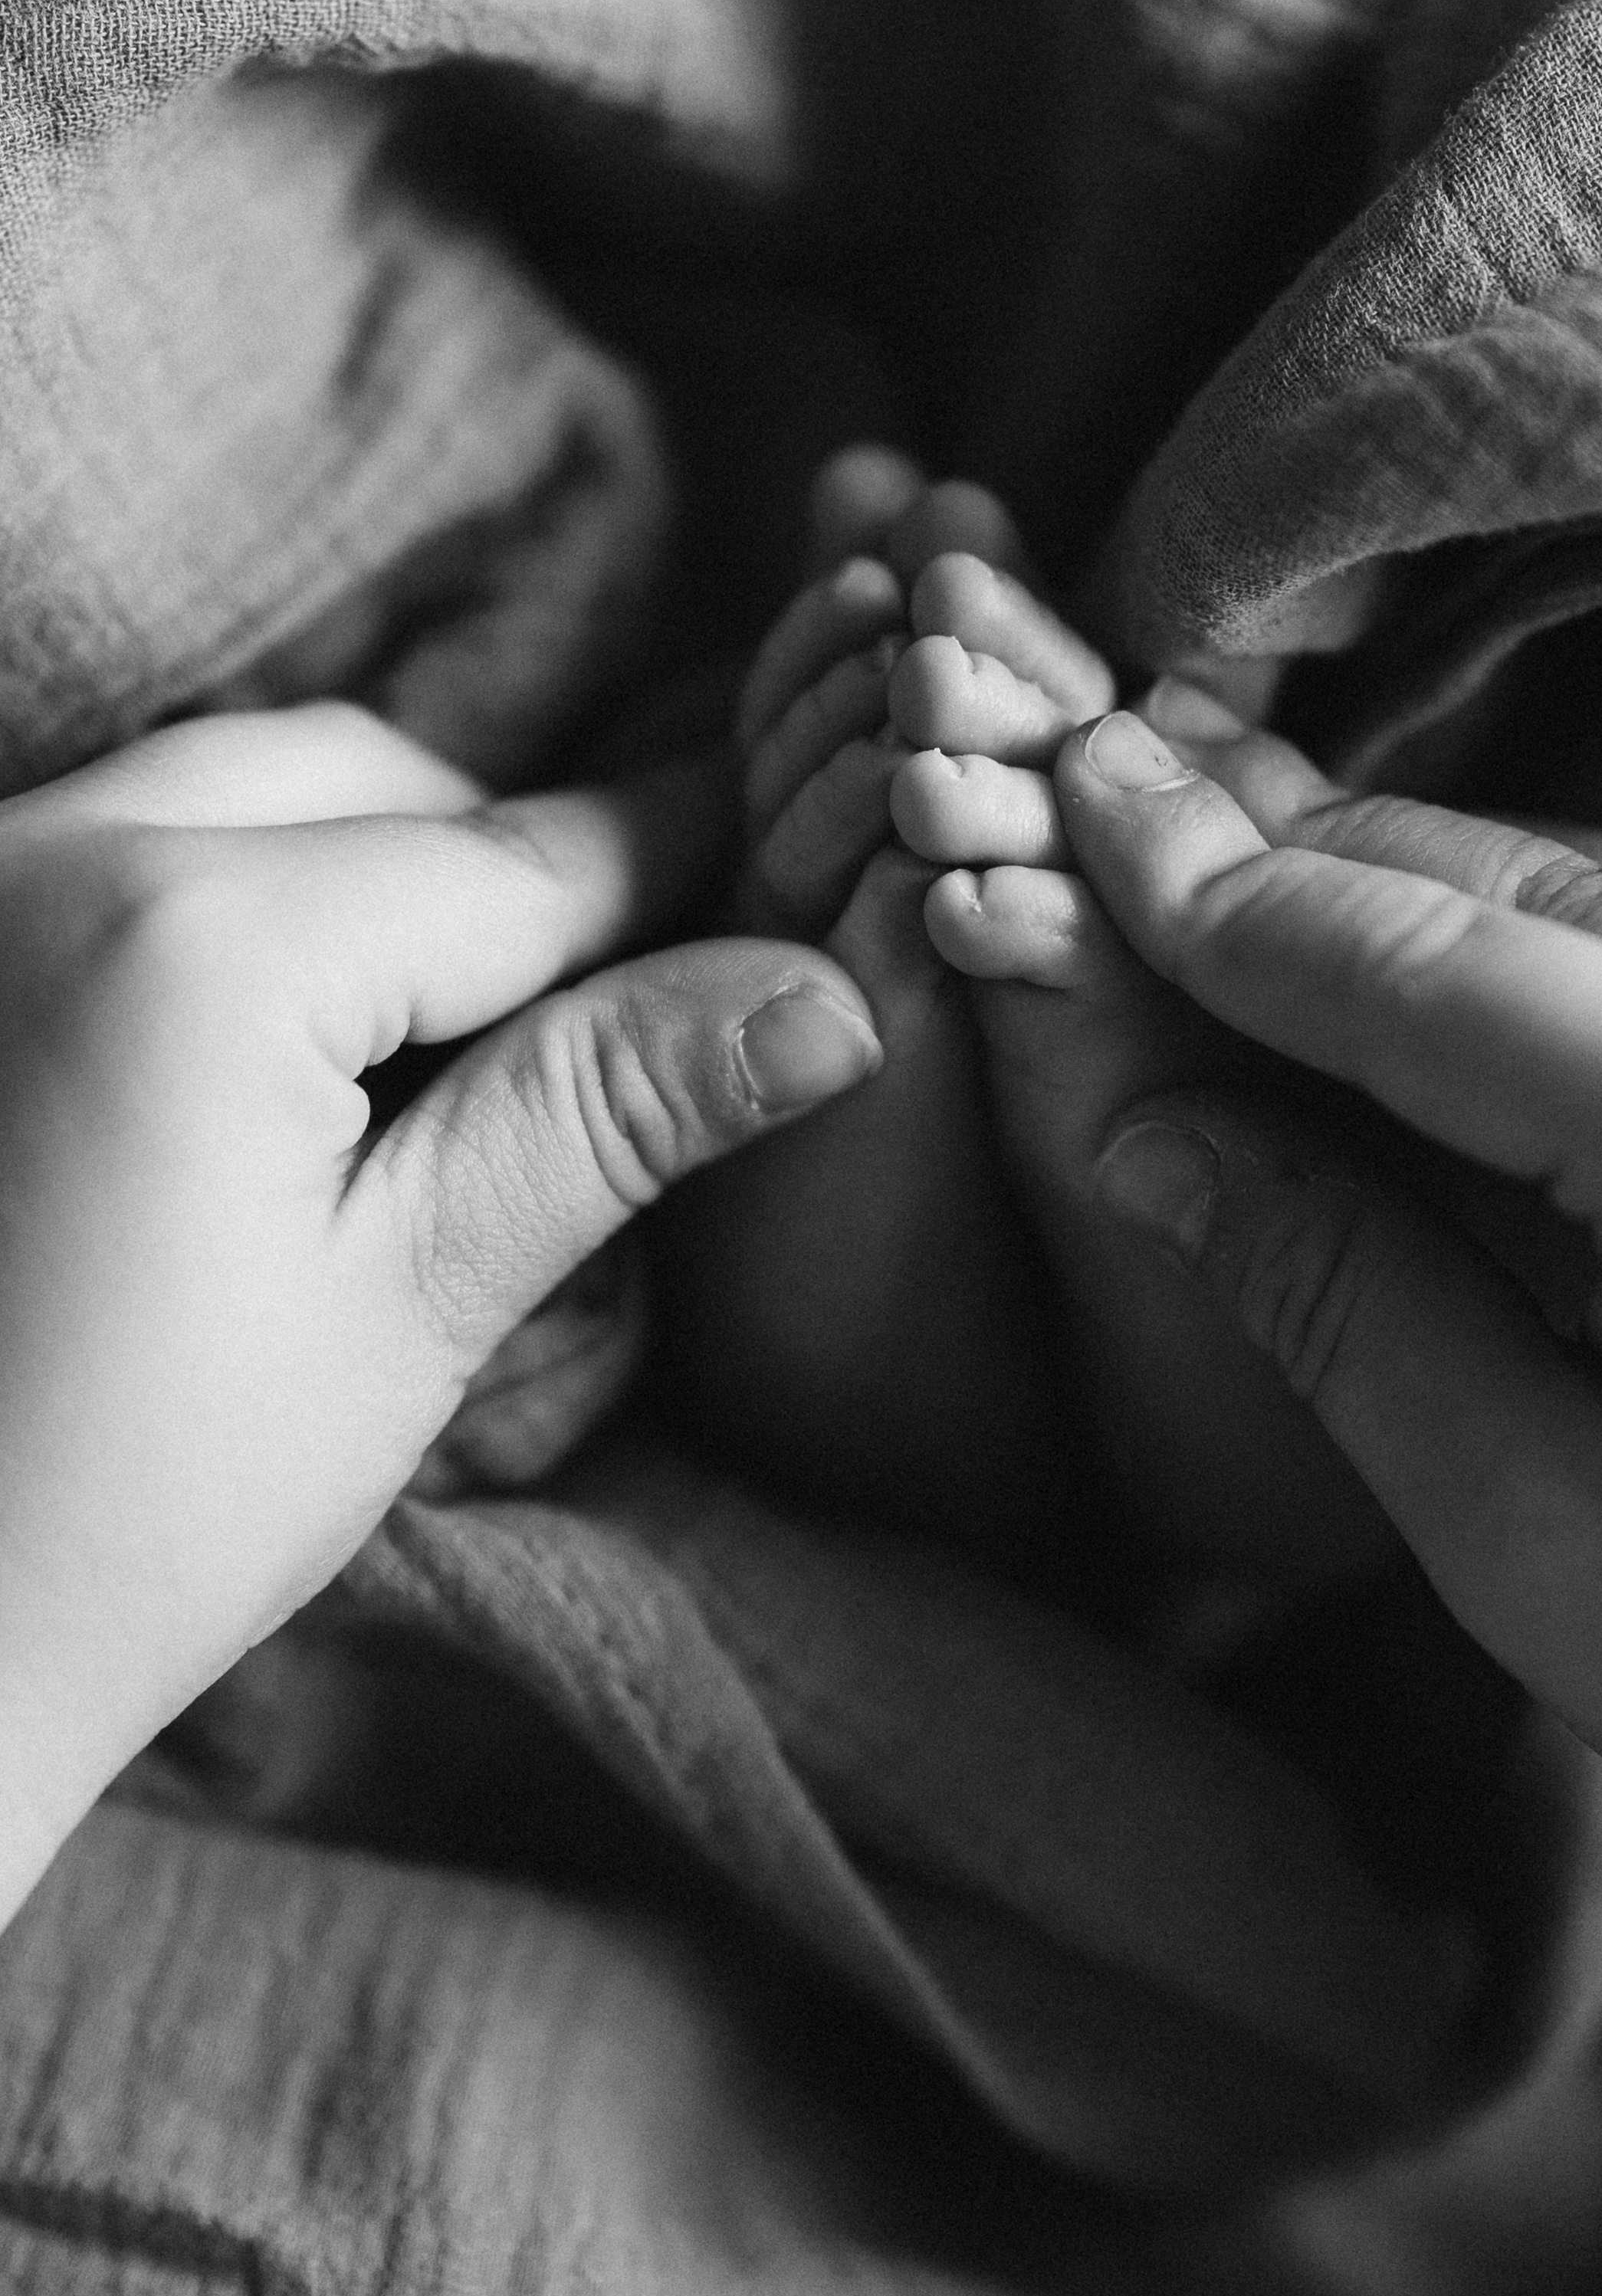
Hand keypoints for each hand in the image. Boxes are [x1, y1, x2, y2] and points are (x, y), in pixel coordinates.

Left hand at [0, 704, 881, 1922]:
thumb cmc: (132, 1515)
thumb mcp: (410, 1302)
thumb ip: (609, 1109)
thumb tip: (830, 999)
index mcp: (193, 941)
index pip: (515, 865)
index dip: (673, 896)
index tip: (788, 918)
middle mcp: (50, 851)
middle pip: (376, 780)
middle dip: (508, 877)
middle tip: (616, 1020)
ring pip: (245, 783)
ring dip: (374, 865)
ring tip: (451, 1048)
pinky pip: (127, 837)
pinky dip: (245, 887)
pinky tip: (294, 1046)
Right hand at [928, 691, 1601, 2040]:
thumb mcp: (1542, 1533)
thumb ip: (1340, 1297)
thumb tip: (1156, 1135)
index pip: (1420, 963)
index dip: (1227, 895)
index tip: (1090, 802)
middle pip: (1524, 877)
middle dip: (1309, 856)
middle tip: (1132, 797)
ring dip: (1431, 895)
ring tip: (1251, 885)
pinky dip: (1561, 946)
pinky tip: (1445, 982)